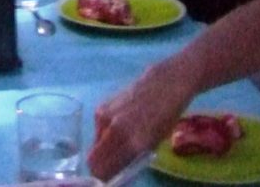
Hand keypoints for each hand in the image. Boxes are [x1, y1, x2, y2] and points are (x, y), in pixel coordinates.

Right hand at [88, 64, 193, 178]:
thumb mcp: (153, 142)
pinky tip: (120, 123)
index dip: (104, 177)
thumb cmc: (166, 114)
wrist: (164, 82)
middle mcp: (115, 130)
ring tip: (120, 140)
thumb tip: (118, 173)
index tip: (111, 176)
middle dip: (100, 166)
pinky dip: (105, 133)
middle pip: (93, 160)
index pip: (103, 170)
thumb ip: (133, 158)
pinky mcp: (101, 106)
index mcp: (133, 142)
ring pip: (95, 144)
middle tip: (112, 164)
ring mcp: (106, 117)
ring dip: (104, 148)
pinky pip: (98, 129)